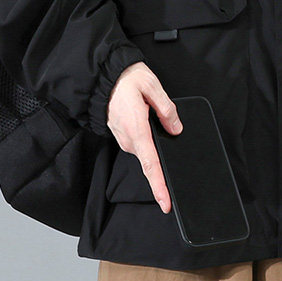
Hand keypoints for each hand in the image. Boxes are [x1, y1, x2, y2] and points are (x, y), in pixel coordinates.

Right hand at [106, 61, 181, 213]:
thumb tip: (176, 129)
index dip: (159, 186)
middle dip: (163, 157)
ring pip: (147, 150)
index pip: (150, 164)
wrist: (105, 77)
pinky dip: (149, 140)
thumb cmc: (127, 79)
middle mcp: (129, 139)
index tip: (166, 203)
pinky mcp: (124, 136)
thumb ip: (166, 109)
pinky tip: (151, 123)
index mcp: (137, 129)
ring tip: (155, 115)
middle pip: (152, 159)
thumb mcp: (152, 86)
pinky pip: (141, 144)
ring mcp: (124, 139)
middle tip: (169, 138)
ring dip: (155, 143)